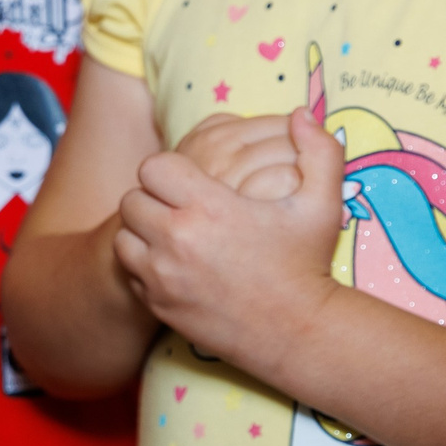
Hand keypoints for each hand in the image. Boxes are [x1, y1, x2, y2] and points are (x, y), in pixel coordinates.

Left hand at [114, 107, 348, 376]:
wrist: (298, 332)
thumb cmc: (307, 264)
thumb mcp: (322, 204)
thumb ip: (318, 151)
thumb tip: (301, 113)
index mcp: (208, 209)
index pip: (153, 167)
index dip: (170, 170)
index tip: (191, 181)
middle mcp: (176, 240)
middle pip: (132, 198)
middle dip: (154, 198)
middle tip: (182, 206)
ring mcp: (162, 275)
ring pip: (123, 235)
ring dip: (142, 229)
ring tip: (175, 232)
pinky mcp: (157, 303)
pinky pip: (129, 270)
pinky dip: (143, 262)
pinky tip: (174, 261)